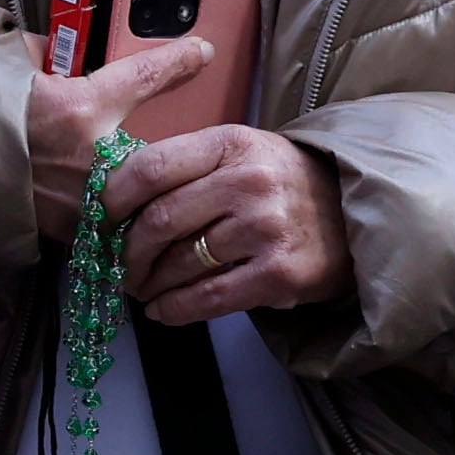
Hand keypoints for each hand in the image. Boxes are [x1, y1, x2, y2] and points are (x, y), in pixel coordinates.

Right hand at [28, 32, 210, 240]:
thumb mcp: (1, 67)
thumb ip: (35, 60)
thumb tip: (48, 53)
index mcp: (77, 108)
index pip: (143, 76)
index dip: (177, 61)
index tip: (203, 52)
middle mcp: (88, 159)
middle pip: (159, 159)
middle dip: (174, 160)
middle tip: (186, 159)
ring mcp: (77, 202)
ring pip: (135, 201)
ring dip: (143, 197)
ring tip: (149, 196)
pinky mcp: (60, 233)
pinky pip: (101, 226)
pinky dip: (107, 221)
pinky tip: (106, 218)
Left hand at [106, 124, 349, 321]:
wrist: (355, 214)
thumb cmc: (280, 181)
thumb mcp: (238, 152)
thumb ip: (186, 166)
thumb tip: (114, 200)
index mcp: (229, 144)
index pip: (150, 168)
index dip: (112, 199)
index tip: (99, 220)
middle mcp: (248, 182)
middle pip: (158, 220)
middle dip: (126, 250)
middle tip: (117, 264)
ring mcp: (266, 229)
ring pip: (179, 262)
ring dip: (147, 282)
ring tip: (139, 287)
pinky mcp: (280, 274)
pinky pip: (208, 297)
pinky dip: (174, 308)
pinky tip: (162, 310)